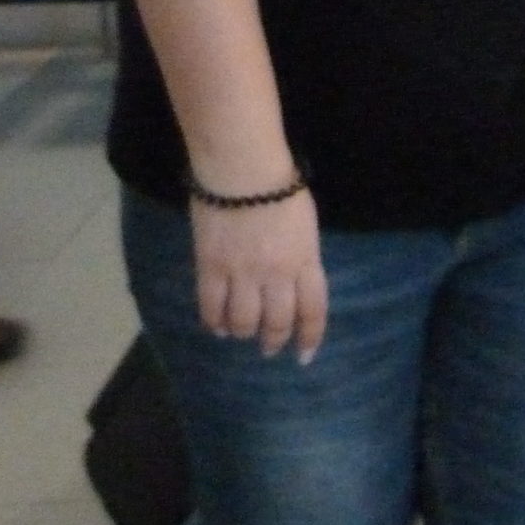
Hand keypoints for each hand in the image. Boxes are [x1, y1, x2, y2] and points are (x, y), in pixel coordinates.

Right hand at [192, 189, 327, 364]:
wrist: (242, 169)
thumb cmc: (281, 189)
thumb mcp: (306, 227)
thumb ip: (302, 257)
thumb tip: (294, 282)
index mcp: (306, 260)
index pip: (313, 310)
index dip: (309, 337)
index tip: (304, 355)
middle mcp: (277, 273)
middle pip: (277, 321)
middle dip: (274, 340)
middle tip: (270, 348)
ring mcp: (243, 273)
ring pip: (244, 321)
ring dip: (244, 333)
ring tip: (242, 335)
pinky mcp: (211, 267)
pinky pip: (211, 306)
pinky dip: (214, 322)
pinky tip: (217, 328)